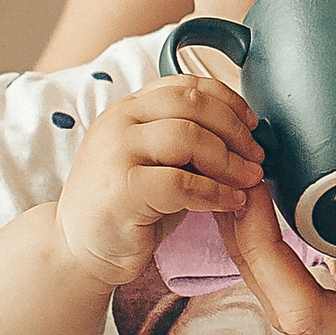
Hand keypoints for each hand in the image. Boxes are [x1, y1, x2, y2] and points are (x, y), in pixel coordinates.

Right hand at [55, 78, 263, 287]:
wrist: (78, 250)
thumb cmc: (127, 207)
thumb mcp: (157, 161)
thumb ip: (187, 139)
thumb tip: (244, 134)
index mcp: (129, 108)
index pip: (186, 84)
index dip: (228, 100)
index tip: (252, 124)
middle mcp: (119, 121)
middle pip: (192, 103)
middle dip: (234, 129)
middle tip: (256, 156)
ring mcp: (116, 152)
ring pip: (189, 137)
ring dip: (229, 160)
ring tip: (249, 180)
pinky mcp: (121, 190)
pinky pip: (181, 183)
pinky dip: (216, 192)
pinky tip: (231, 202)